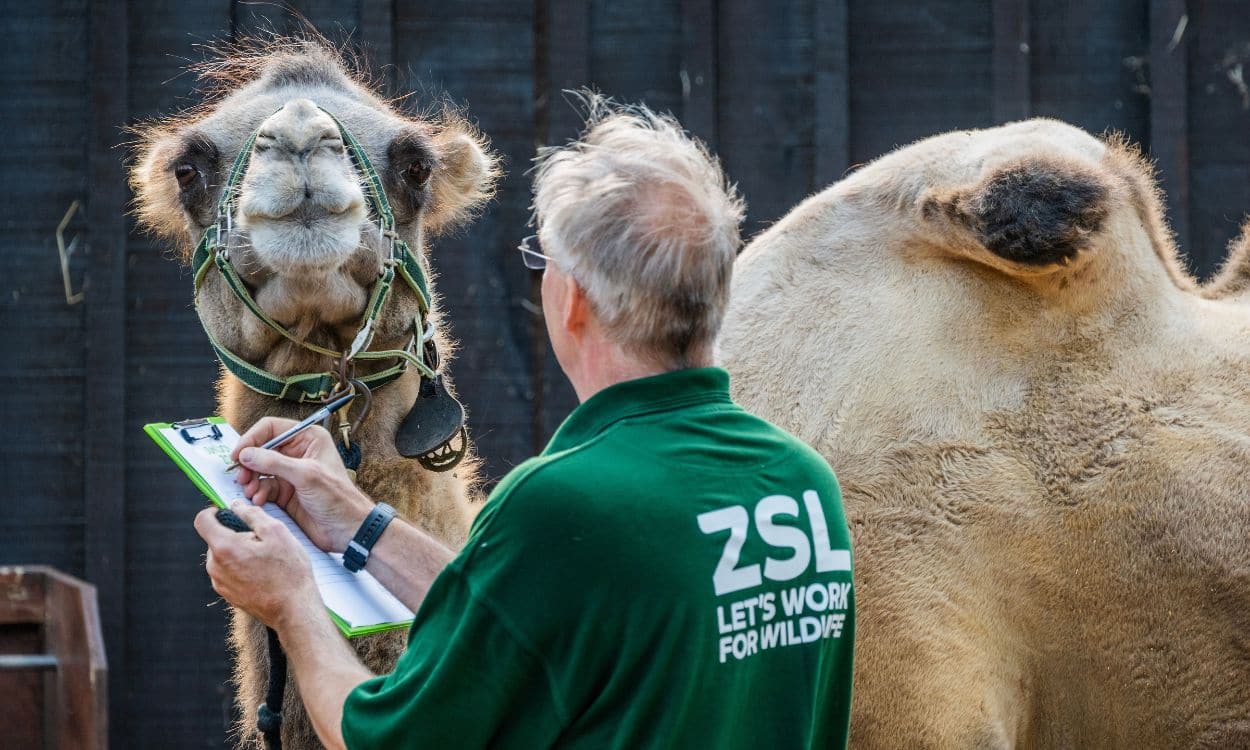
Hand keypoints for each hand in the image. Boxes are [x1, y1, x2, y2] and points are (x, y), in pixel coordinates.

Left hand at [194, 501, 318, 628]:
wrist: (294, 609)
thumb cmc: (289, 571)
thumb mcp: (277, 532)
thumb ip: (252, 514)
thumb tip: (236, 506)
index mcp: (224, 548)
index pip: (202, 520)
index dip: (214, 511)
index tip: (229, 513)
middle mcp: (215, 567)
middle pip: (214, 539)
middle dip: (233, 533)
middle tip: (260, 538)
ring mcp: (220, 583)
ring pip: (222, 556)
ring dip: (238, 551)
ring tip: (264, 558)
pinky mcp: (228, 595)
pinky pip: (228, 572)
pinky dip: (241, 567)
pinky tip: (263, 572)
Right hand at [231, 417, 372, 551]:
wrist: (346, 529)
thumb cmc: (338, 498)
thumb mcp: (306, 475)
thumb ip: (274, 462)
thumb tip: (246, 453)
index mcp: (309, 438)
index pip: (271, 428)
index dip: (252, 438)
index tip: (238, 453)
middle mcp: (298, 452)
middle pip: (261, 449)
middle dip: (249, 462)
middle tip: (241, 476)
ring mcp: (290, 472)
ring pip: (259, 469)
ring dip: (251, 479)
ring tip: (249, 489)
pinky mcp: (285, 491)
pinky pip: (263, 486)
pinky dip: (257, 492)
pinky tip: (258, 499)